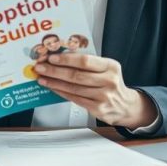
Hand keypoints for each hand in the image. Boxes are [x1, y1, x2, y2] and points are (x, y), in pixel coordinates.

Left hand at [35, 53, 156, 127]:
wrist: (125, 105)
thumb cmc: (111, 83)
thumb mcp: (106, 68)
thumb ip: (89, 63)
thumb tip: (61, 57)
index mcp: (111, 66)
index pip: (85, 61)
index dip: (66, 59)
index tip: (51, 57)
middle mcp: (109, 81)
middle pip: (76, 75)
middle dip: (55, 71)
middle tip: (41, 67)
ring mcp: (103, 96)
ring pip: (73, 88)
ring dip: (54, 82)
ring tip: (42, 78)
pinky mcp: (97, 108)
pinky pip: (74, 98)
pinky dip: (61, 92)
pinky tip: (53, 88)